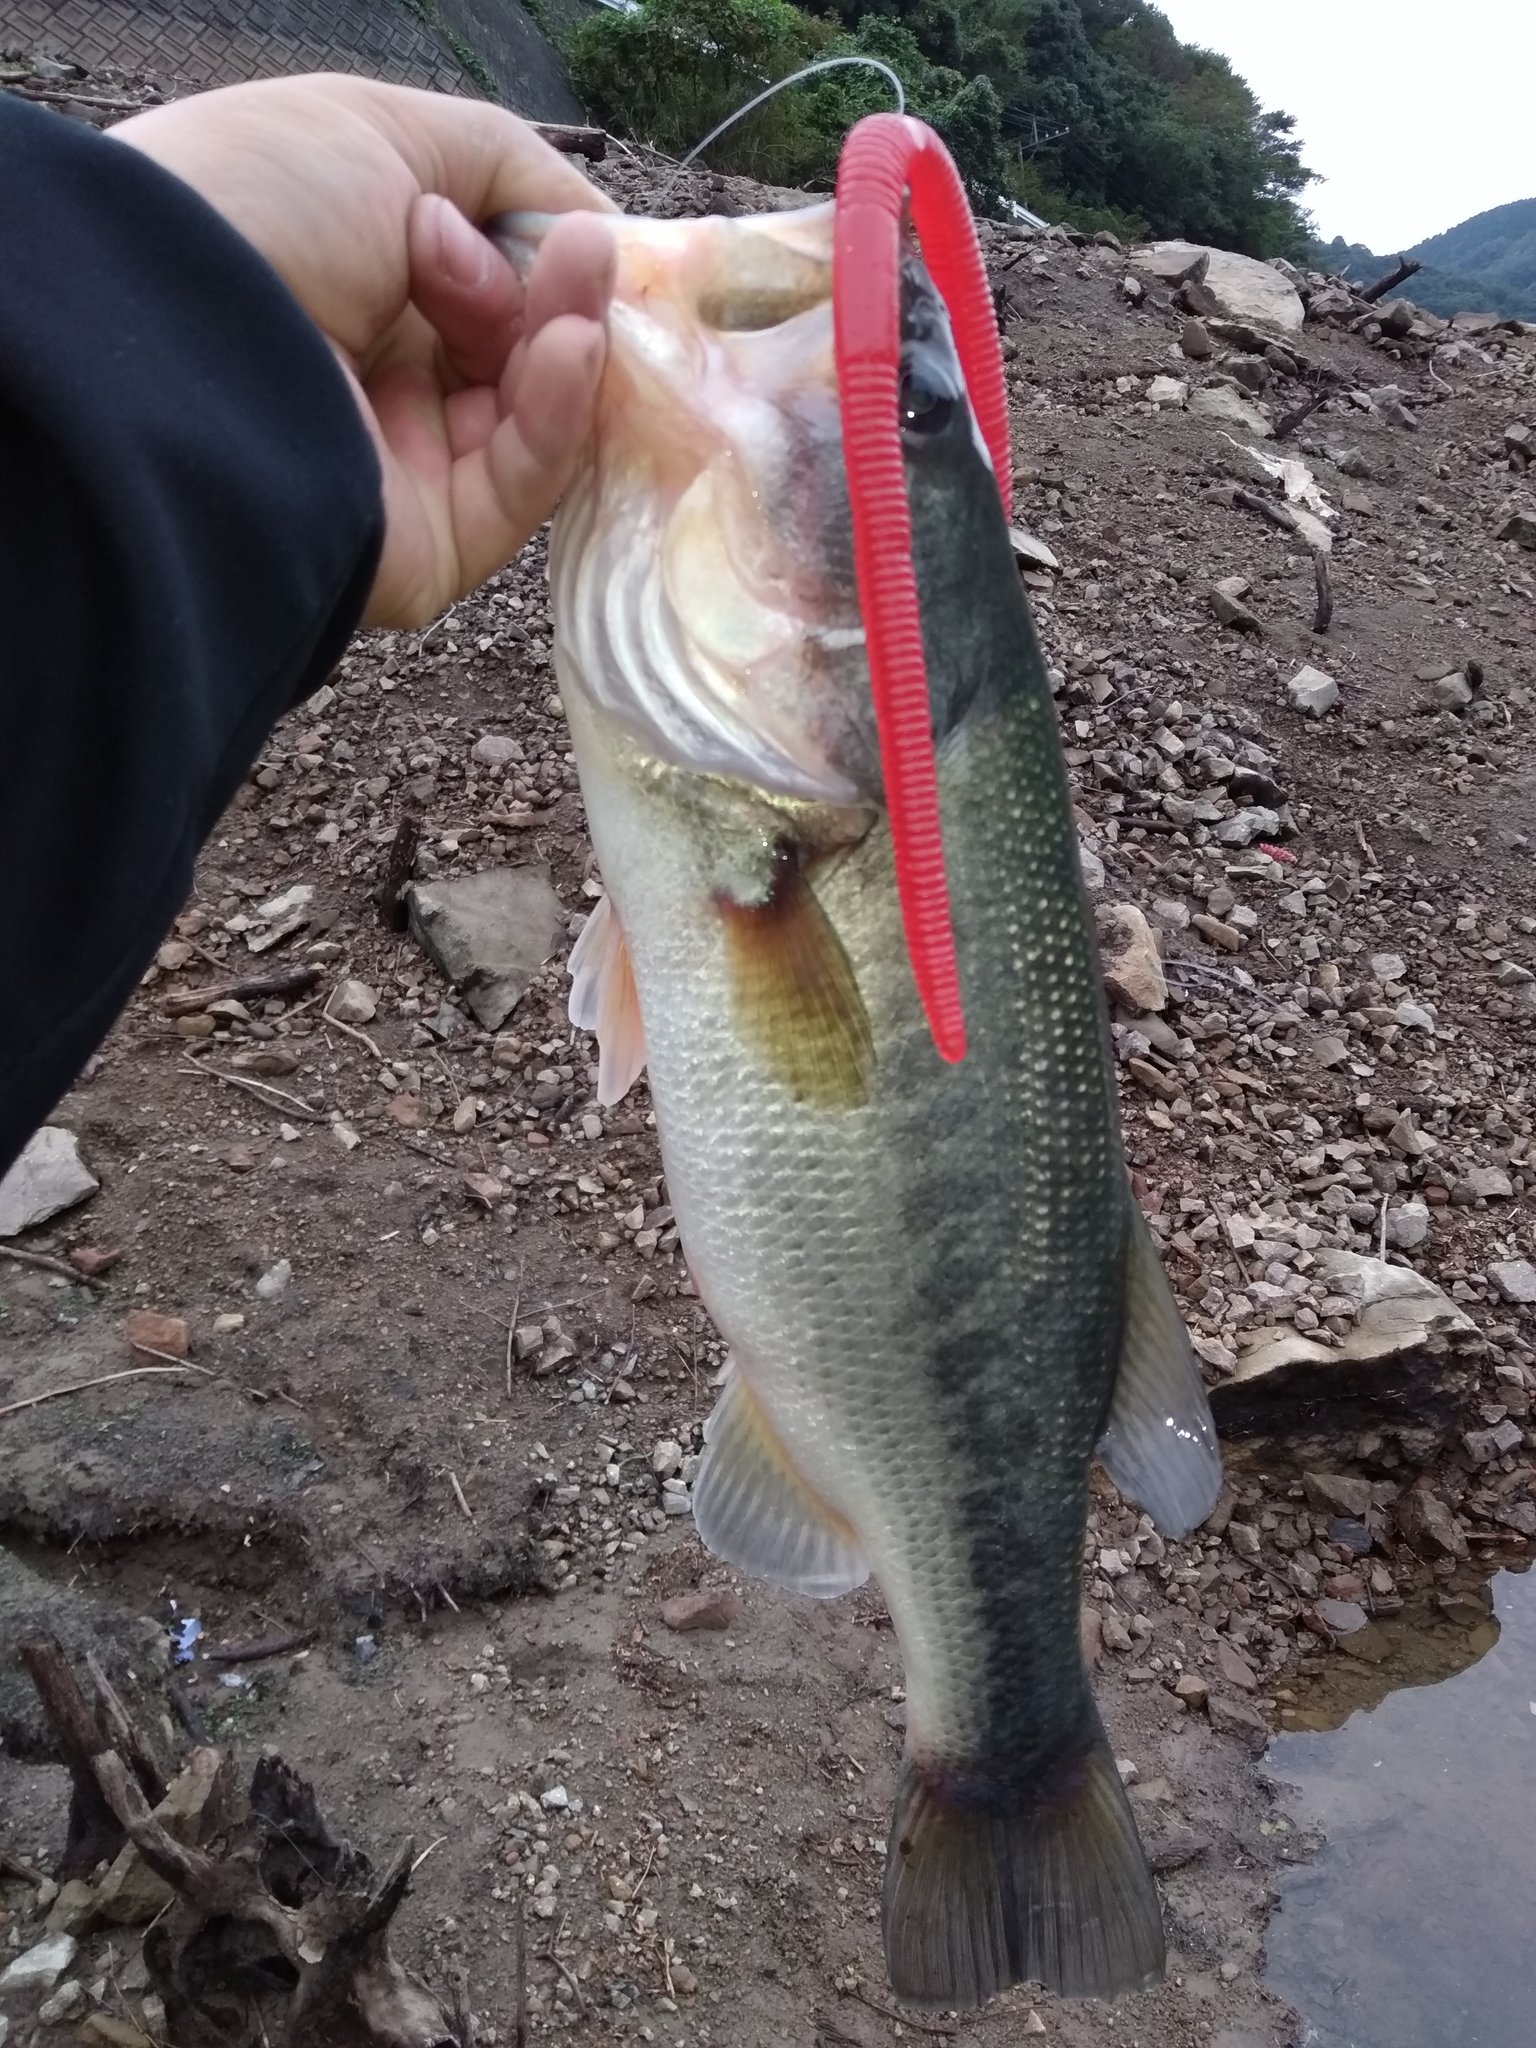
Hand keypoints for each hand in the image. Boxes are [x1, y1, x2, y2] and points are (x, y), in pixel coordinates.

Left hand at [114, 74, 615, 626]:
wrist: (174, 326)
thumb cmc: (258, 207)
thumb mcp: (387, 134)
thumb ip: (506, 170)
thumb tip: (595, 229)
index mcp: (356, 290)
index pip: (489, 289)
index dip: (548, 261)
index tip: (592, 234)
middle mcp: (378, 384)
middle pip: (520, 355)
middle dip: (556, 296)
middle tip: (582, 254)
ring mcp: (405, 470)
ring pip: (533, 418)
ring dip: (567, 343)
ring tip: (579, 276)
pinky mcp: (429, 547)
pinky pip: (520, 483)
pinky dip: (560, 412)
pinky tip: (572, 348)